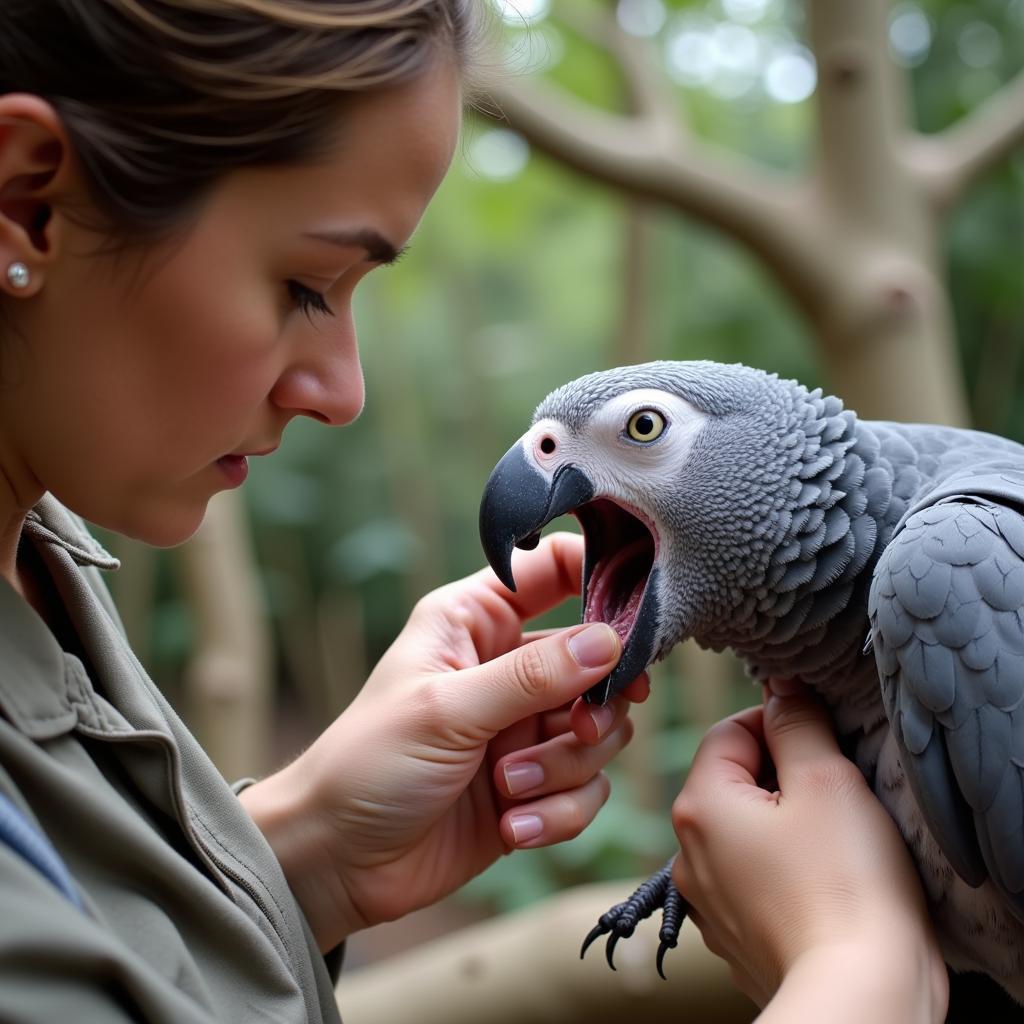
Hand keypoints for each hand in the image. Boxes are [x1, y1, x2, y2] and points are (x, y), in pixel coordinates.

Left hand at [241, 533, 646, 950]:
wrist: (336, 863)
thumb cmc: (368, 765)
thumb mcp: (446, 711)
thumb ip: (532, 676)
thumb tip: (611, 641)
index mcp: (475, 620)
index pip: (554, 569)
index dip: (601, 577)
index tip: (637, 614)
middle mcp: (507, 666)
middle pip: (599, 661)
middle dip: (591, 707)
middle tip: (572, 729)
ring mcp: (523, 727)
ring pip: (601, 730)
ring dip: (563, 767)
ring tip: (507, 789)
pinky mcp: (534, 785)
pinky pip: (586, 790)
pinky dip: (558, 812)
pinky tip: (511, 828)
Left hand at [670, 687, 946, 1020]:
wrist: (860, 995)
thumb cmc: (845, 882)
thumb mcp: (825, 779)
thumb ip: (796, 722)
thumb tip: (779, 684)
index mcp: (699, 805)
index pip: (730, 731)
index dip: (780, 725)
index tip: (823, 743)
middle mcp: (688, 852)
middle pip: (735, 780)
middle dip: (785, 774)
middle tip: (837, 792)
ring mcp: (708, 899)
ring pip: (747, 829)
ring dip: (787, 821)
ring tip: (835, 840)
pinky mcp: (736, 933)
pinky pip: (756, 876)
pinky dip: (787, 867)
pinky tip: (824, 880)